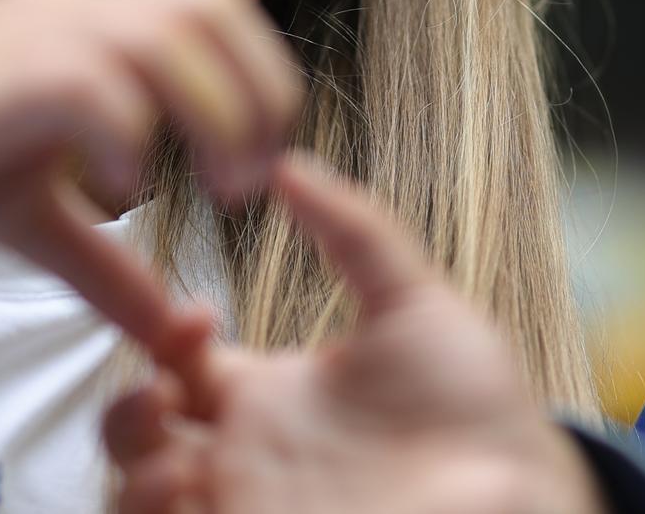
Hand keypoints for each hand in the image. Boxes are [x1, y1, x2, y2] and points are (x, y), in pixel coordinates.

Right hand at [0, 0, 302, 357]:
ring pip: (173, 36)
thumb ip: (103, 262)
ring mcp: (35, 33)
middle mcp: (72, 11)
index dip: (260, 77)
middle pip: (216, 4)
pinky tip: (111, 197)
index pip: (216, 7)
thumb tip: (169, 328)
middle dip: (258, 91)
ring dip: (216, 115)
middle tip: (247, 183)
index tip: (257, 165)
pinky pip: (101, 88)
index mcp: (86, 23)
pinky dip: (130, 142)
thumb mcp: (29, 213)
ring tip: (213, 193)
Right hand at [104, 155, 604, 513]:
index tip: (199, 314)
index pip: (181, 361)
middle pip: (139, 433)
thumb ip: (356, 232)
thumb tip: (291, 165)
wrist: (517, 494)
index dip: (166, 333)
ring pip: (135, 493)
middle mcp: (249, 456)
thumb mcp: (418, 305)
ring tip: (171, 445)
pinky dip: (147, 509)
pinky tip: (184, 488)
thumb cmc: (480, 414)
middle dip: (126, 408)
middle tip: (170, 383)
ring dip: (130, 463)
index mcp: (276, 395)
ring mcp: (247, 505)